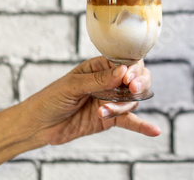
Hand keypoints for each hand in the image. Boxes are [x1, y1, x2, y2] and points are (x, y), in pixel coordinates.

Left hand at [22, 57, 160, 145]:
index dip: (133, 68)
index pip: (126, 62)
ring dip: (121, 107)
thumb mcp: (72, 86)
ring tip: (102, 111)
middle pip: (137, 79)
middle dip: (139, 84)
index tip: (129, 77)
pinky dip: (143, 126)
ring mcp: (112, 100)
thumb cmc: (51, 99)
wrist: (39, 126)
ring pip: (132, 101)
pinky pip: (130, 121)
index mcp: (100, 67)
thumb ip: (99, 80)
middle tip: (132, 90)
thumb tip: (122, 71)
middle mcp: (110, 82)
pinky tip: (155, 131)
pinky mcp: (110, 118)